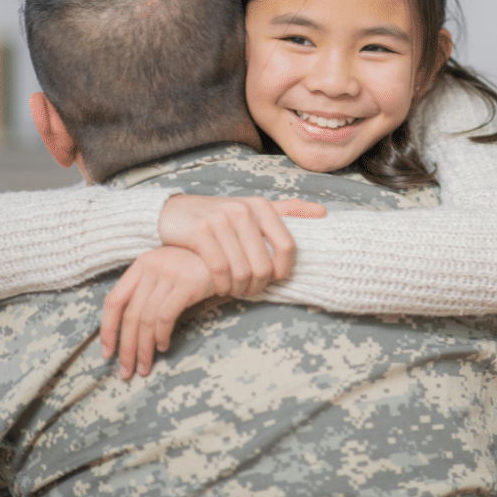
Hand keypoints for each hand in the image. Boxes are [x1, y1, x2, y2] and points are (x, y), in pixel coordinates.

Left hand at [101, 247, 214, 377]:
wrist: (228, 254)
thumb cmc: (196, 267)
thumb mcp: (167, 270)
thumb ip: (148, 290)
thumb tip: (129, 330)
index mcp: (142, 263)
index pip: (114, 299)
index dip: (107, 329)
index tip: (107, 353)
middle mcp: (152, 265)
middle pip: (130, 314)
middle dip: (126, 348)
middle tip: (126, 371)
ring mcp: (170, 273)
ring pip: (146, 320)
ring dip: (144, 349)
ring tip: (145, 366)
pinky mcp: (188, 283)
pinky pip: (166, 316)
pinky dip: (161, 336)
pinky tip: (163, 347)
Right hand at [158, 195, 325, 296]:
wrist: (174, 212)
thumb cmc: (220, 217)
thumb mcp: (253, 210)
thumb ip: (287, 211)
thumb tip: (323, 213)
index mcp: (262, 206)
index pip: (287, 247)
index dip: (282, 271)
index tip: (272, 279)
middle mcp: (243, 210)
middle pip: (263, 266)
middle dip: (257, 287)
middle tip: (248, 290)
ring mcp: (220, 219)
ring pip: (242, 271)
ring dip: (239, 289)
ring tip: (234, 288)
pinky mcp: (200, 232)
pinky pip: (220, 270)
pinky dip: (221, 285)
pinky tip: (219, 286)